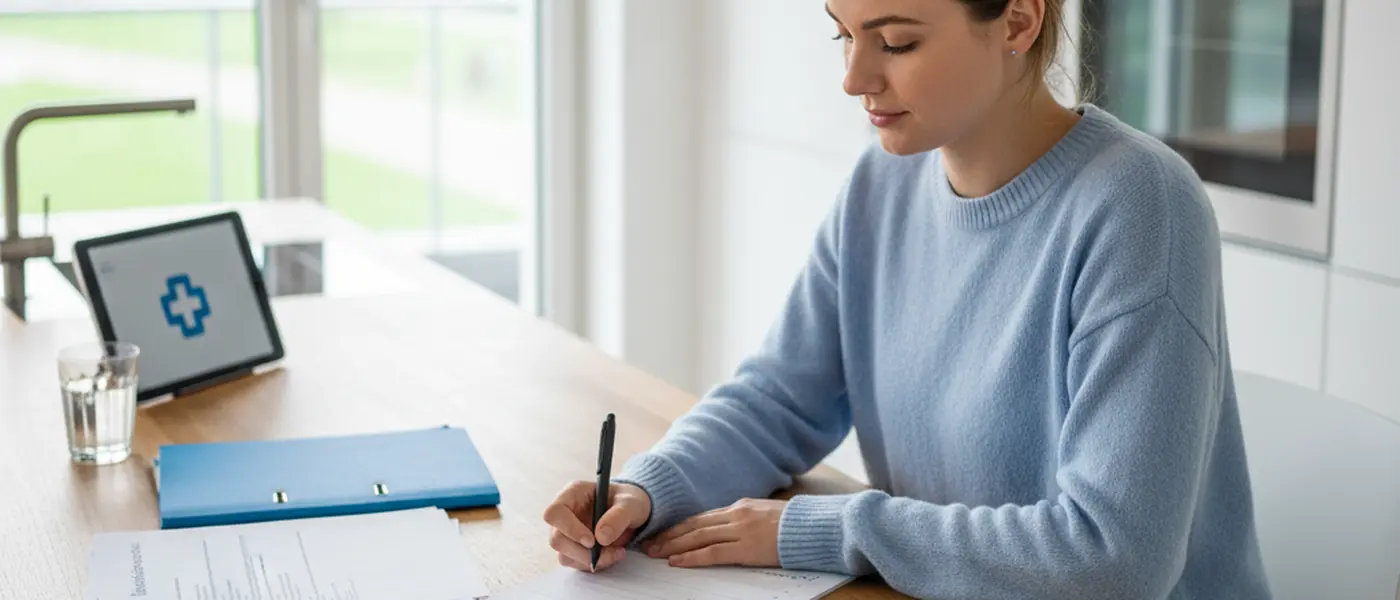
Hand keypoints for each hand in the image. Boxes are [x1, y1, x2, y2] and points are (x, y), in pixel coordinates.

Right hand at [543, 480, 651, 571]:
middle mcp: (565, 514)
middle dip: (582, 552)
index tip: (591, 541)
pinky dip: (595, 564)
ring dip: (591, 560)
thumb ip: (618, 516)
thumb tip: (601, 537)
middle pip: (557, 539)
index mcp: (573, 494)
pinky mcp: (574, 549)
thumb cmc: (628, 501)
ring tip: (617, 552)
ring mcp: (567, 533)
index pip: (555, 513)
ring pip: (565, 556)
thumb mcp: (631, 503)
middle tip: (609, 552)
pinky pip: (576, 563)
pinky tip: (612, 555)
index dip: (569, 529)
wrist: (633, 512)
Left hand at [641, 498, 784, 567]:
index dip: (679, 526)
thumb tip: (726, 528)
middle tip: (650, 544)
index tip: (663, 533)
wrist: (813, 527)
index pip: (701, 517)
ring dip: (674, 546)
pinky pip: (712, 553)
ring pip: (698, 537)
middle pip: (694, 525)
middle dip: (670, 536)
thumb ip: (743, 519)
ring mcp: (740, 530)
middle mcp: (736, 515)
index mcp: (739, 507)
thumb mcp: (764, 514)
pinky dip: (692, 557)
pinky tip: (677, 561)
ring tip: (656, 553)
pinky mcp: (746, 548)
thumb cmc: (793, 525)